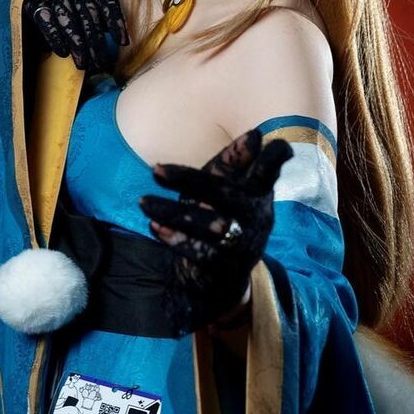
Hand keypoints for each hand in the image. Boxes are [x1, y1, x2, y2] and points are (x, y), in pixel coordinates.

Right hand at [23, 0, 128, 74]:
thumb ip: (103, 12)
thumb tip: (121, 39)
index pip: (107, 1)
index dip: (116, 22)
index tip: (123, 42)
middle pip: (88, 15)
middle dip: (96, 42)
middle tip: (100, 63)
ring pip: (69, 21)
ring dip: (77, 45)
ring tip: (83, 64)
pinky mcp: (36, 4)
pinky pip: (48, 23)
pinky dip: (56, 39)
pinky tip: (63, 53)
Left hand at [138, 128, 293, 336]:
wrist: (219, 279)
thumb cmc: (220, 217)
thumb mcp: (226, 188)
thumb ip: (234, 163)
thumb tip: (254, 135)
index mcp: (258, 193)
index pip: (270, 171)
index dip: (269, 156)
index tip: (255, 135)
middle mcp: (257, 217)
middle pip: (228, 194)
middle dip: (192, 180)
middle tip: (155, 169)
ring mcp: (244, 244)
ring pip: (213, 225)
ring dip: (175, 212)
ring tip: (143, 202)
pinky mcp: (227, 268)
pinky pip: (202, 253)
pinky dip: (176, 239)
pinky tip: (154, 226)